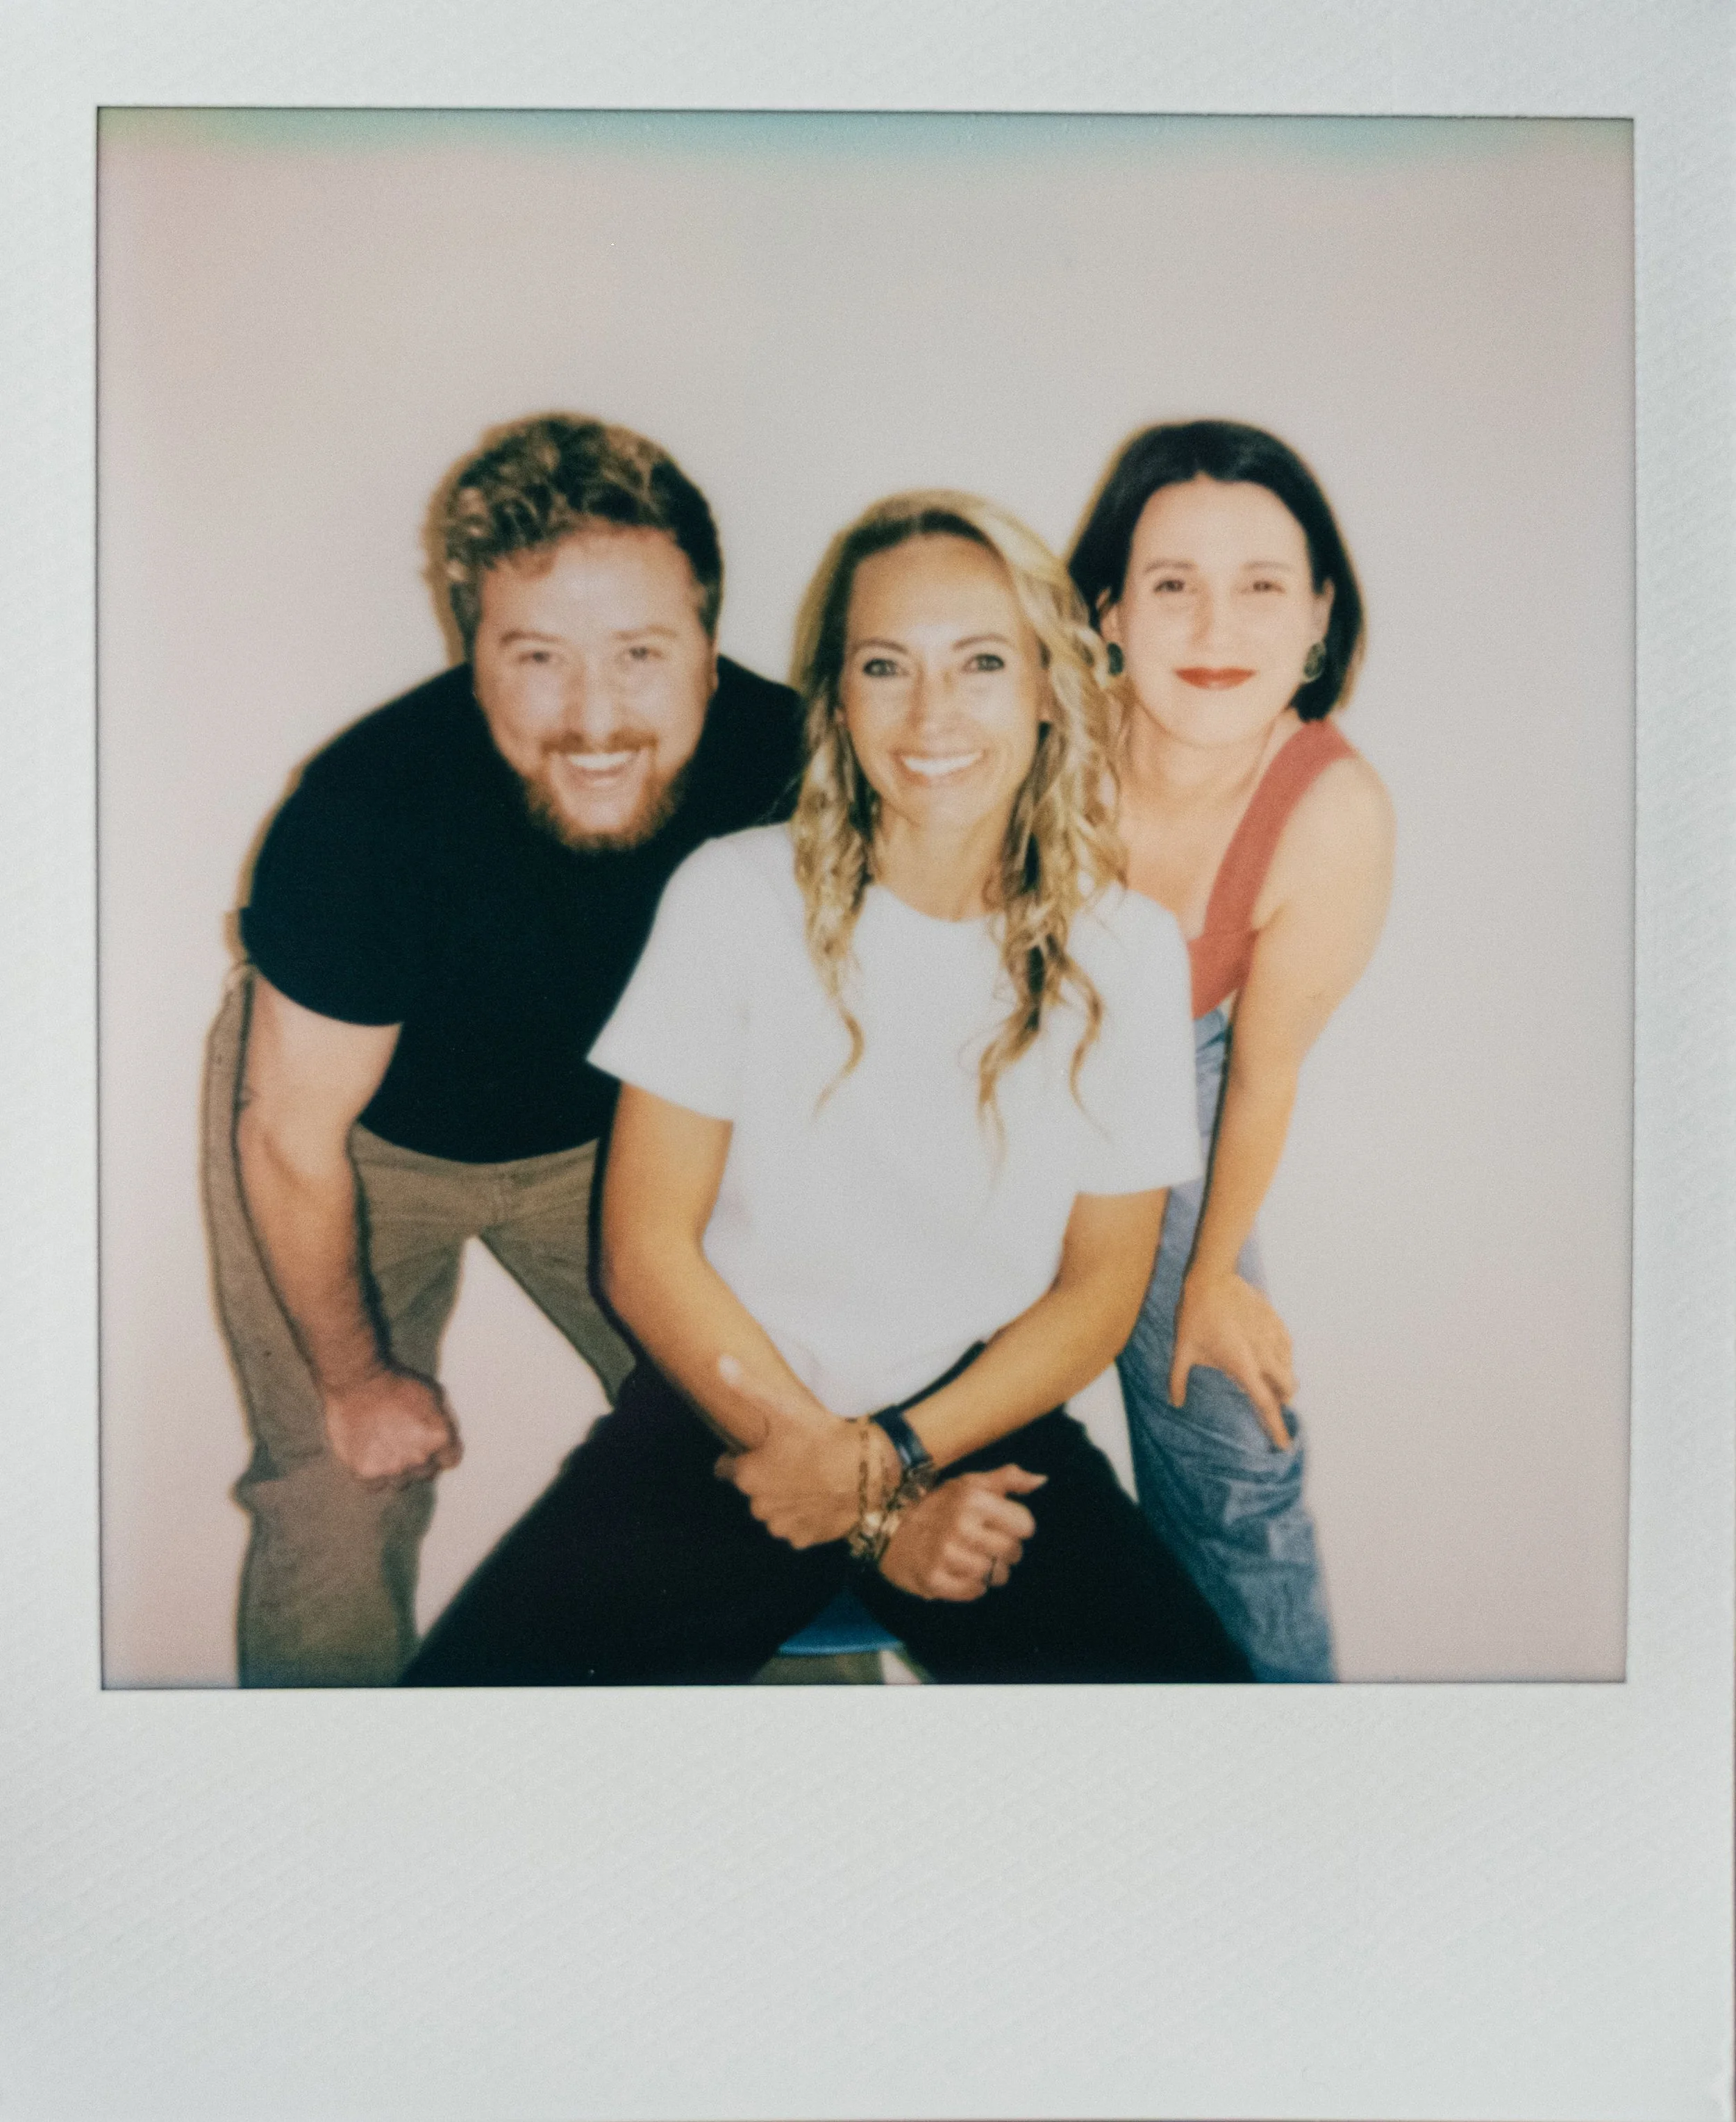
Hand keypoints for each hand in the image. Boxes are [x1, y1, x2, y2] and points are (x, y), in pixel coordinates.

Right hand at [323, 1369, 462, 1486]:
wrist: (357, 1381)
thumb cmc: (397, 1383)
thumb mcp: (434, 1393)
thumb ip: (445, 1421)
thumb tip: (450, 1441)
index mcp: (439, 1438)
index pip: (450, 1461)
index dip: (440, 1452)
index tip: (429, 1445)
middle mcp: (419, 1458)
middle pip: (425, 1473)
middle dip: (418, 1460)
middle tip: (403, 1442)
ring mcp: (392, 1468)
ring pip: (400, 1482)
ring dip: (395, 1469)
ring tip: (385, 1448)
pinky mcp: (366, 1473)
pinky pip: (375, 1485)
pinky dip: (373, 1475)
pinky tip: (370, 1456)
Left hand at [712, 1357, 875, 1548]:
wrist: (870, 1472)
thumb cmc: (824, 1438)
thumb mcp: (785, 1407)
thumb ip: (748, 1387)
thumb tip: (718, 1362)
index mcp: (748, 1477)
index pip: (727, 1468)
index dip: (744, 1456)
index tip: (763, 1446)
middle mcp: (758, 1507)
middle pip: (754, 1489)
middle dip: (767, 1477)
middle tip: (793, 1457)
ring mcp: (782, 1526)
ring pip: (774, 1510)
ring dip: (784, 1498)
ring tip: (808, 1476)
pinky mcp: (805, 1539)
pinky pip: (795, 1527)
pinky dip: (804, 1516)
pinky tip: (819, 1497)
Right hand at [877, 1465, 1045, 1601]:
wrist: (886, 1527)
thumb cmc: (935, 1504)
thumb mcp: (968, 1483)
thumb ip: (1007, 1479)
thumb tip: (1042, 1480)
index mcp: (972, 1498)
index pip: (1025, 1524)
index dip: (1018, 1527)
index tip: (1005, 1526)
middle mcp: (960, 1526)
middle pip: (1012, 1552)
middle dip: (1006, 1551)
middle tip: (989, 1545)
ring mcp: (945, 1555)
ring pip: (995, 1574)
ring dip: (991, 1571)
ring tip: (976, 1560)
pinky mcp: (933, 1580)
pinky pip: (974, 1592)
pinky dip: (973, 1586)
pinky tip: (962, 1573)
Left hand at [1169, 1268, 1295, 1448]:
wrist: (1212, 1277)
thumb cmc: (1194, 1315)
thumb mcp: (1183, 1350)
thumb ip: (1177, 1380)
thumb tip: (1175, 1402)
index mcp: (1242, 1366)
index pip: (1265, 1404)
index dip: (1276, 1427)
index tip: (1285, 1444)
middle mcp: (1262, 1354)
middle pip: (1287, 1388)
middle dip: (1284, 1400)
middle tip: (1274, 1402)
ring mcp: (1271, 1336)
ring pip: (1290, 1368)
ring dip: (1285, 1379)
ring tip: (1272, 1381)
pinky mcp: (1275, 1321)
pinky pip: (1288, 1346)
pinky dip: (1285, 1357)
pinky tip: (1275, 1356)